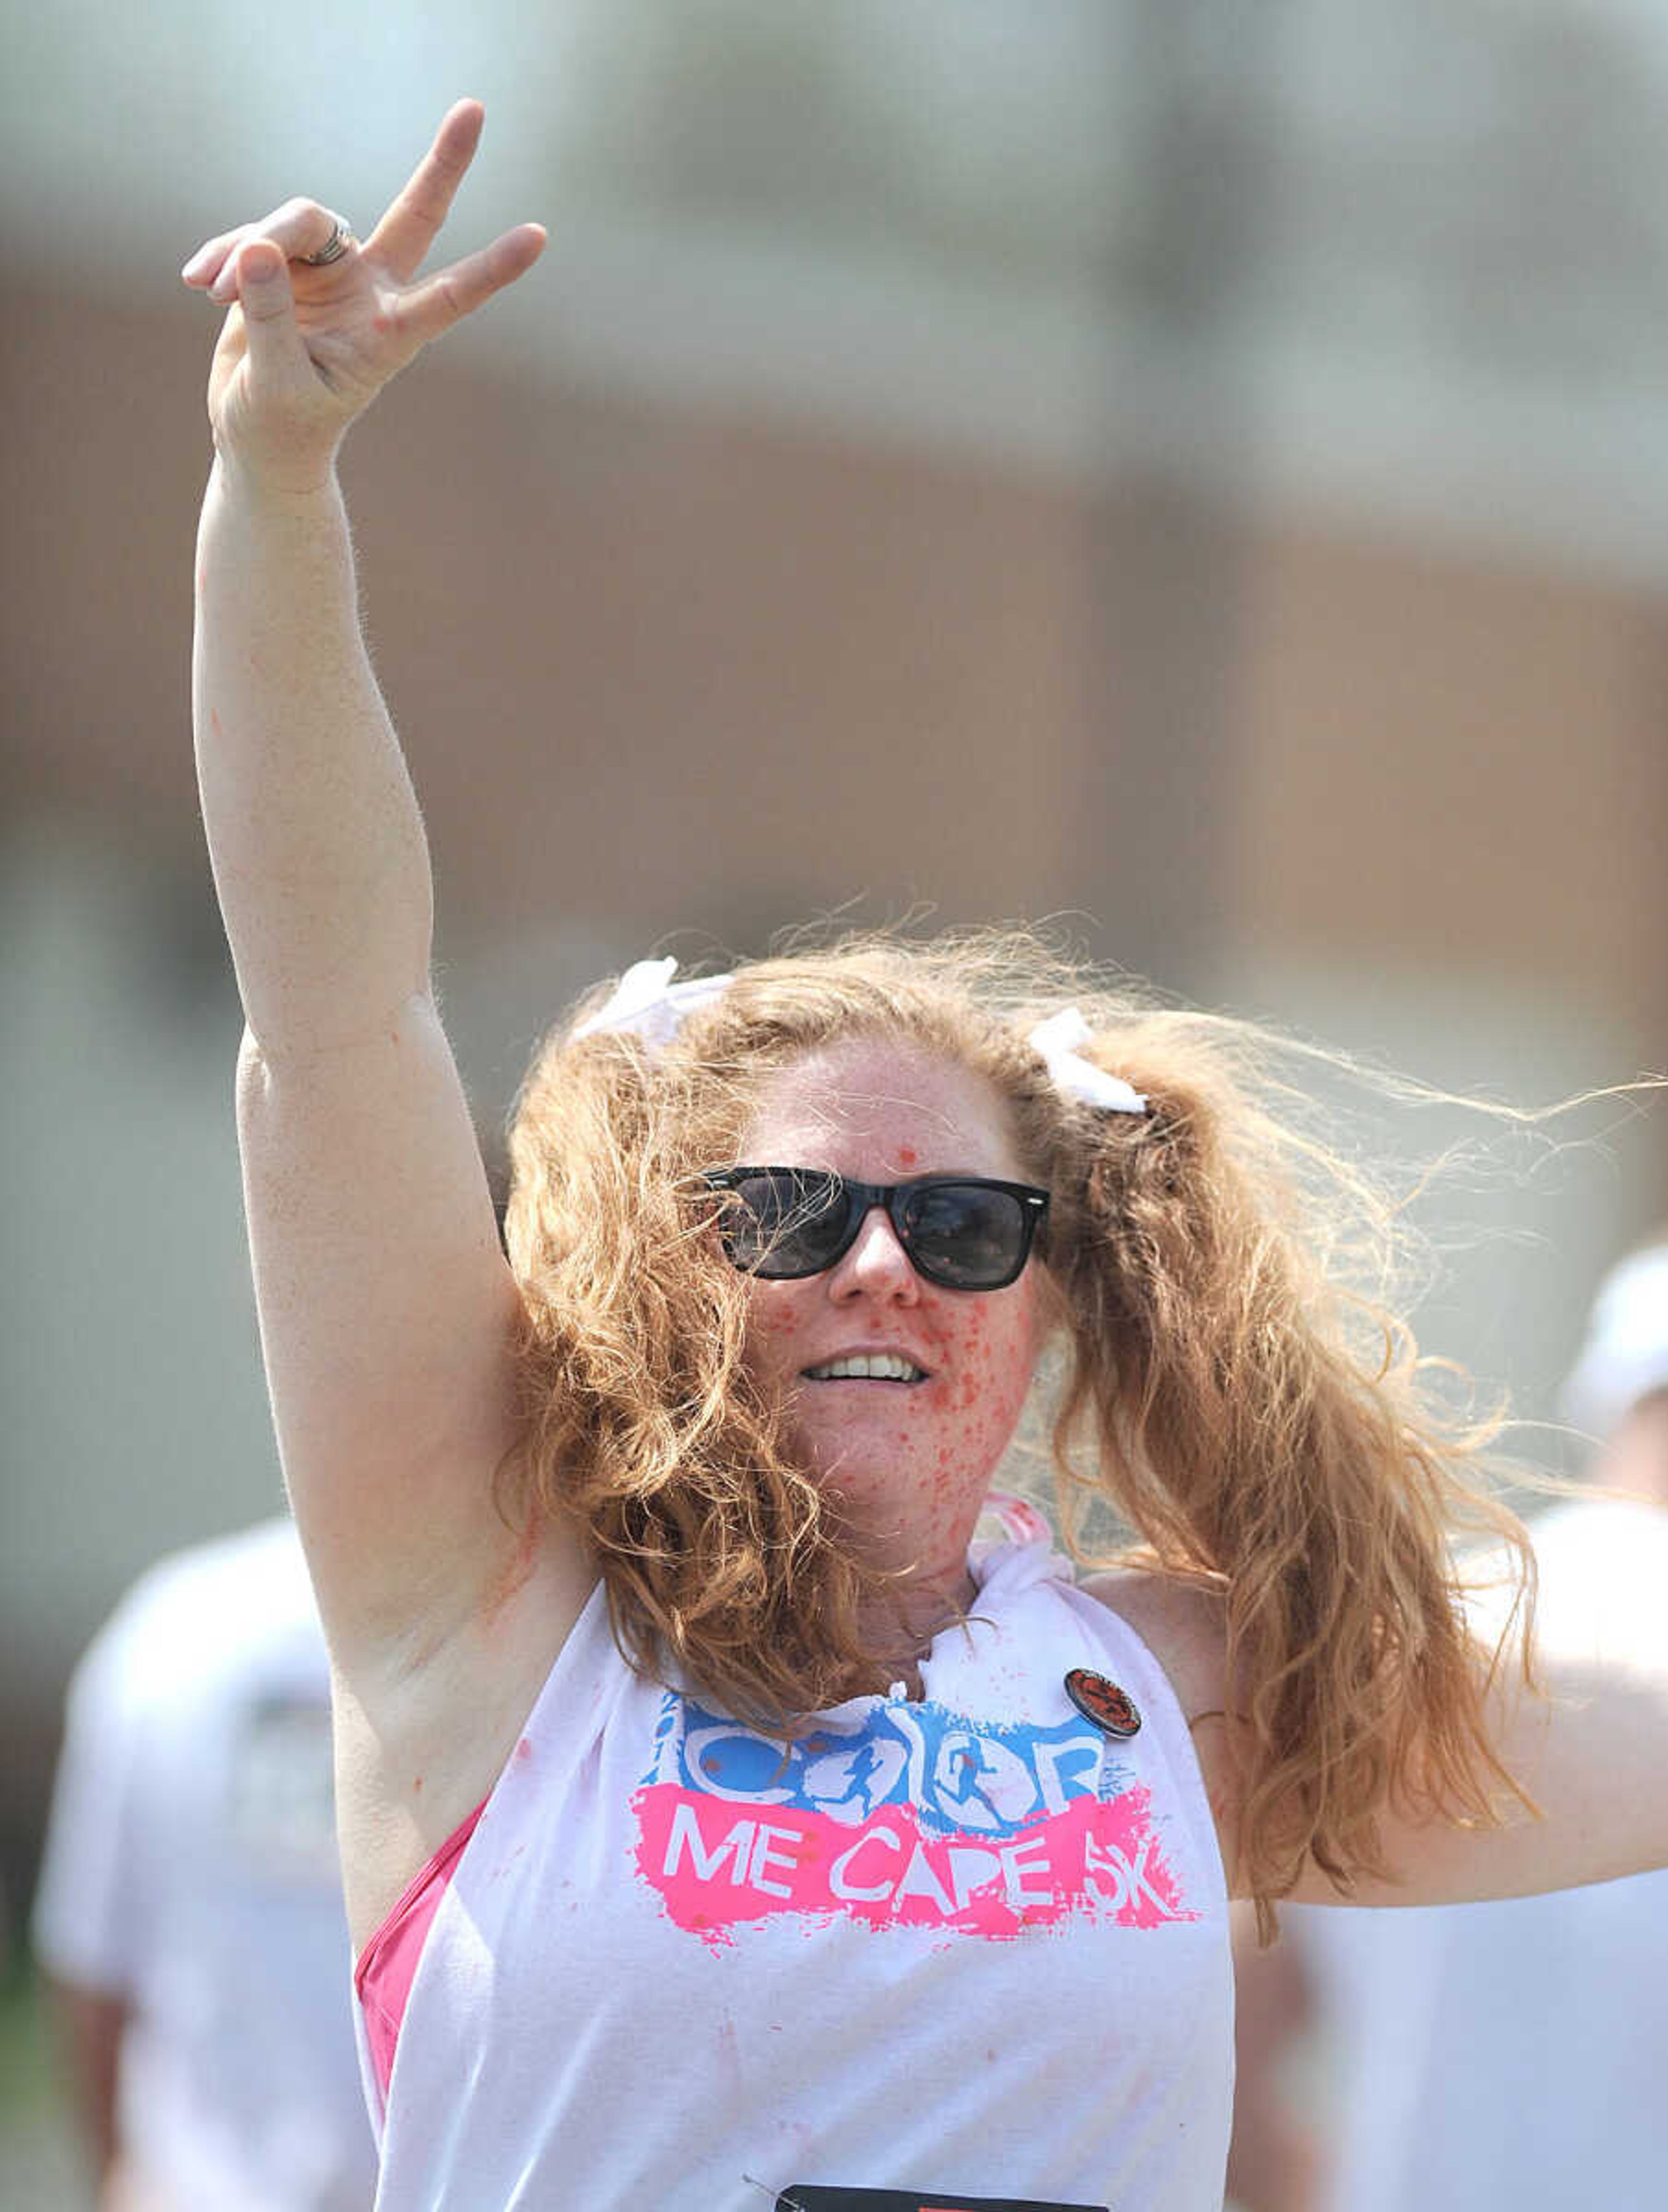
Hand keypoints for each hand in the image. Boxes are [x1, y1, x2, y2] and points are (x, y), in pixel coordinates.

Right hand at [182, 100, 544, 494]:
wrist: (254, 435)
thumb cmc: (279, 425)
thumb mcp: (275, 386)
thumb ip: (269, 322)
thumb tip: (259, 249)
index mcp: (388, 335)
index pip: (450, 296)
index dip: (492, 268)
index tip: (539, 238)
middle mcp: (370, 292)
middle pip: (413, 215)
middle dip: (444, 165)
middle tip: (475, 109)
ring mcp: (332, 271)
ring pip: (302, 220)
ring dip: (251, 247)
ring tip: (215, 292)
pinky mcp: (286, 260)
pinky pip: (256, 235)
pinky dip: (225, 255)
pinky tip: (199, 283)